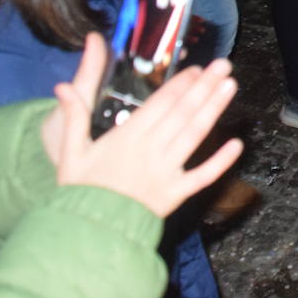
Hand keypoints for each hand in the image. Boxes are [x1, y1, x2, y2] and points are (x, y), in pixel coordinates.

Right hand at [42, 33, 243, 217]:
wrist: (88, 232)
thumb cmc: (80, 190)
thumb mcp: (71, 152)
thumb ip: (73, 116)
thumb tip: (61, 86)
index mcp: (127, 138)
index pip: (160, 104)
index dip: (180, 84)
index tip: (196, 68)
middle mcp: (150, 151)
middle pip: (182, 113)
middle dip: (204, 87)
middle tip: (223, 65)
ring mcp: (165, 173)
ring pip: (195, 136)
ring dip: (214, 109)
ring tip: (230, 86)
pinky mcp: (175, 195)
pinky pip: (202, 176)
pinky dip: (220, 161)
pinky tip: (236, 144)